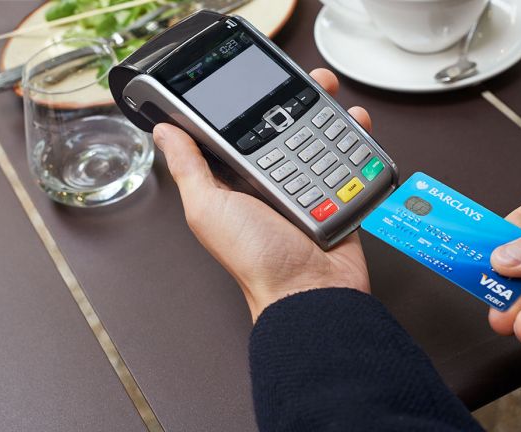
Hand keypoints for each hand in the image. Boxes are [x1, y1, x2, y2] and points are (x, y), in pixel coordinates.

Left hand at [153, 69, 370, 321]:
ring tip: (328, 92)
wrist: (310, 292)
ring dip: (325, 110)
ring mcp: (304, 186)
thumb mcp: (208, 209)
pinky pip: (346, 158)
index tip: (250, 79)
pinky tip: (355, 122)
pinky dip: (354, 137)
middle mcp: (267, 181)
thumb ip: (189, 168)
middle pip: (279, 126)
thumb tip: (165, 132)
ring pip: (316, 136)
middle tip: (300, 78)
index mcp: (233, 181)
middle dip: (291, 98)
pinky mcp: (335, 194)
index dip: (240, 103)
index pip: (233, 130)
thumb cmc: (257, 260)